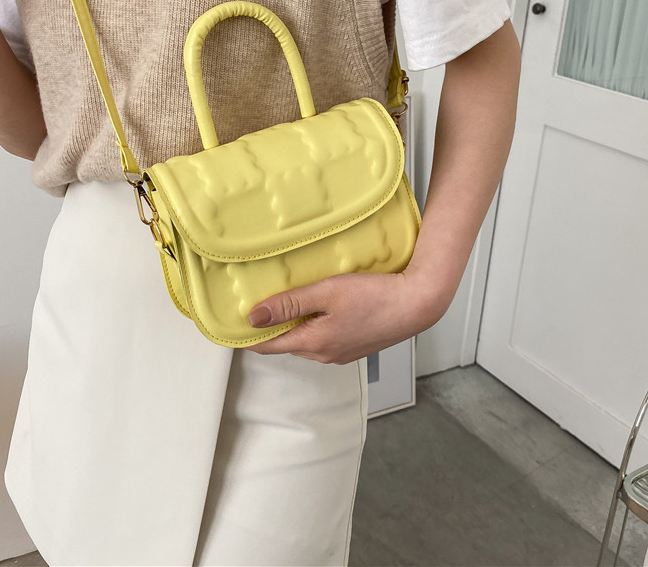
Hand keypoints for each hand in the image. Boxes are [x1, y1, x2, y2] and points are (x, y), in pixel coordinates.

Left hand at [243, 269, 447, 363]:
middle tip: (257, 300)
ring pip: (305, 340)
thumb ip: (289, 304)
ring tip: (286, 300)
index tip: (231, 320)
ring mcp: (340, 354)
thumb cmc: (375, 296)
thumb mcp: (327, 293)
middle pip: (285, 343)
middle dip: (269, 326)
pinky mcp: (354, 346)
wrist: (417, 304)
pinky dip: (313, 324)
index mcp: (313, 344)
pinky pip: (323, 338)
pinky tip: (319, 306)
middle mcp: (324, 355)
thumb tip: (253, 317)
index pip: (266, 345)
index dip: (246, 335)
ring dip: (293, 324)